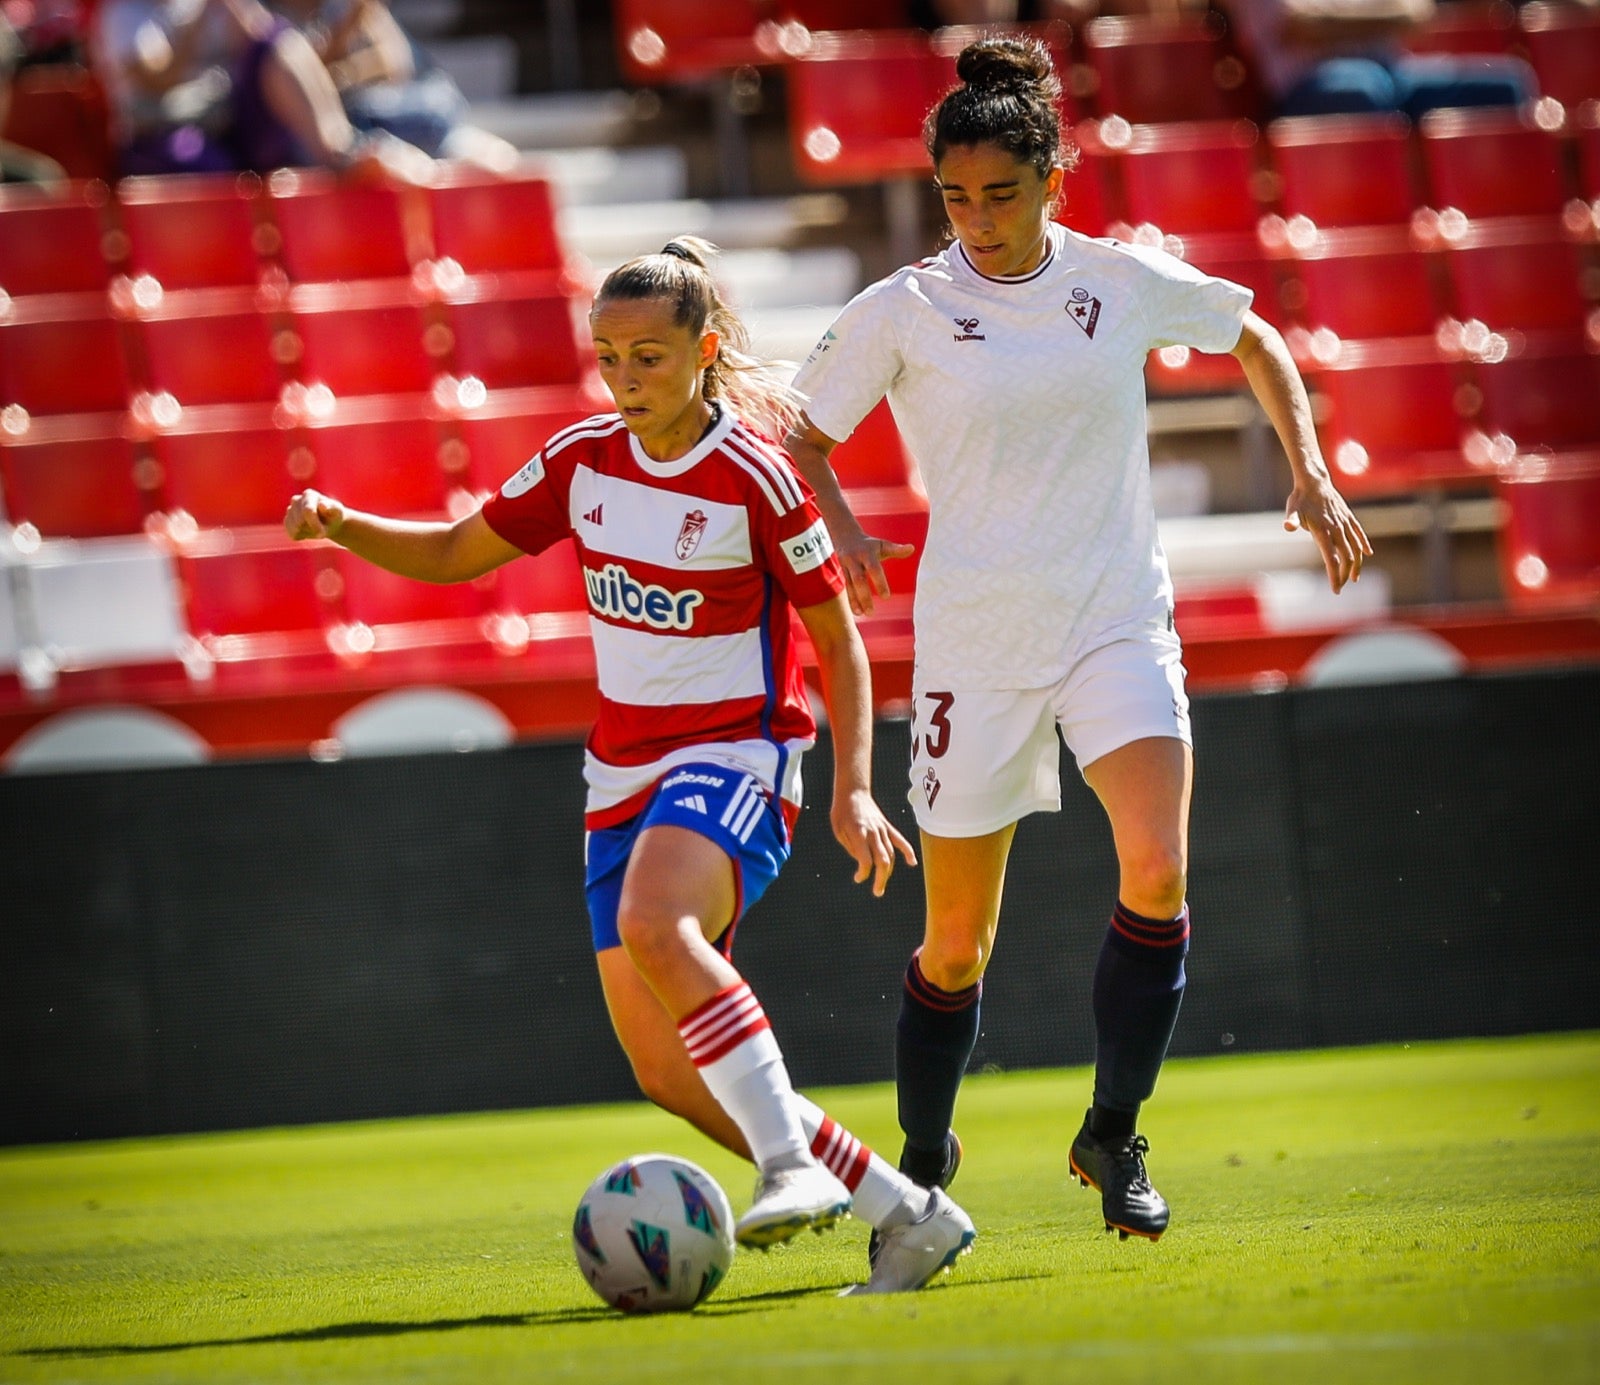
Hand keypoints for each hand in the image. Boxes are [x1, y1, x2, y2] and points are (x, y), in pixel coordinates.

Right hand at [284, 488, 345, 540]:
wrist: (329, 522)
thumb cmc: (334, 515)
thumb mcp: (338, 511)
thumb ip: (333, 508)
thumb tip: (322, 505)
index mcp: (309, 495)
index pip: (307, 511)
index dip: (314, 524)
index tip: (323, 534)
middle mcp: (296, 500)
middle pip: (299, 522)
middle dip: (312, 529)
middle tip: (322, 530)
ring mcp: (290, 510)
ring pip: (294, 529)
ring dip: (307, 533)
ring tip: (315, 528)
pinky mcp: (287, 522)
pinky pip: (292, 534)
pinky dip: (302, 537)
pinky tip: (308, 531)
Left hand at [831, 788, 917, 897]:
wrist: (853, 791)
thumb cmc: (842, 811)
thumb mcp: (838, 830)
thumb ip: (851, 847)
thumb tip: (863, 862)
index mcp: (858, 833)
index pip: (865, 859)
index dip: (863, 872)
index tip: (858, 878)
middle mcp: (873, 832)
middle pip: (882, 860)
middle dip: (881, 878)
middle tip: (877, 891)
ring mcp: (882, 829)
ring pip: (890, 854)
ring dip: (888, 871)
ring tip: (882, 884)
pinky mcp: (887, 826)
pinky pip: (900, 840)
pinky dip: (908, 851)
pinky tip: (912, 863)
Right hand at [832, 526, 915, 618]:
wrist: (844, 535)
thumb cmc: (869, 545)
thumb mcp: (882, 545)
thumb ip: (896, 549)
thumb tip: (912, 548)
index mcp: (867, 553)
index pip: (874, 569)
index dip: (879, 582)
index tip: (886, 597)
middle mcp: (854, 560)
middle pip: (859, 580)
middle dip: (864, 596)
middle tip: (871, 613)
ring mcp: (845, 566)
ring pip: (849, 585)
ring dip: (854, 601)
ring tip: (861, 614)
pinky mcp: (839, 572)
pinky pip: (845, 588)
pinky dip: (850, 600)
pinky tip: (856, 612)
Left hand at [1285, 477, 1371, 592]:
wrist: (1314, 481)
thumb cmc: (1300, 498)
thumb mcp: (1292, 510)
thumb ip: (1292, 520)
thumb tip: (1287, 527)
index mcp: (1323, 531)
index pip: (1332, 559)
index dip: (1335, 576)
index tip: (1336, 590)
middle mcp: (1337, 529)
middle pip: (1346, 557)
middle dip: (1344, 574)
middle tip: (1340, 586)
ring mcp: (1344, 523)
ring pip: (1355, 548)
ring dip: (1357, 564)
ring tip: (1354, 577)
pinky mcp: (1348, 518)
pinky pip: (1359, 533)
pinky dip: (1363, 544)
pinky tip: (1368, 553)